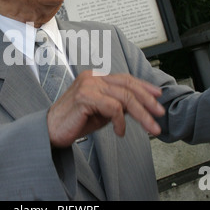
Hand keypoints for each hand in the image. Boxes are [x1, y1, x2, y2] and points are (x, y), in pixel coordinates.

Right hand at [47, 70, 165, 147]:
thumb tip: (138, 105)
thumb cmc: (74, 121)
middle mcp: (93, 77)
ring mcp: (88, 85)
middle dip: (147, 101)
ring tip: (150, 127)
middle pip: (128, 86)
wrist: (50, 131)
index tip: (158, 96)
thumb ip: (117, 104)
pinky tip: (120, 132)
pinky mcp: (84, 97)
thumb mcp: (101, 111)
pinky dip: (120, 122)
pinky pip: (112, 107)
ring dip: (141, 114)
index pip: (125, 78)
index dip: (144, 86)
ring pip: (124, 97)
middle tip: (159, 114)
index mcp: (96, 77)